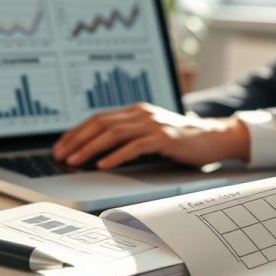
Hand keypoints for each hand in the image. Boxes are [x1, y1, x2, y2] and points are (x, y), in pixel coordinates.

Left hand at [52, 103, 250, 169]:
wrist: (215, 138)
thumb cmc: (182, 141)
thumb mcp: (151, 134)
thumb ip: (129, 136)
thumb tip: (98, 151)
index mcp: (135, 111)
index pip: (98, 118)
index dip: (76, 132)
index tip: (61, 146)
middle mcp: (141, 113)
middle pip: (100, 123)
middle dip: (76, 139)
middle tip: (60, 155)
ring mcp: (153, 124)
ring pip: (113, 133)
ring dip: (90, 148)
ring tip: (75, 160)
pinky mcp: (164, 137)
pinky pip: (134, 146)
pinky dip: (116, 155)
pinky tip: (103, 165)